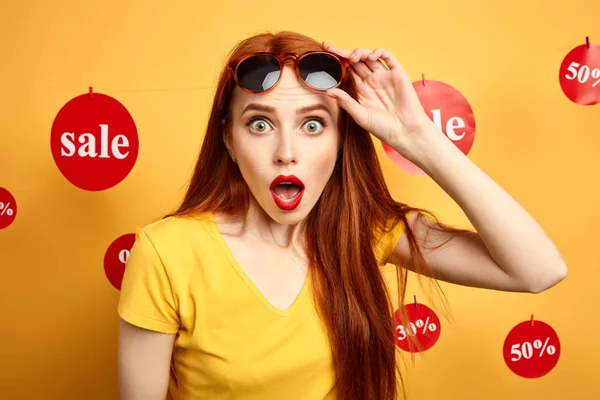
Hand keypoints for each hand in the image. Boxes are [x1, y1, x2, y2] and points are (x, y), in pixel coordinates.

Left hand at [322, 41, 437, 158]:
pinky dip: (379, 52)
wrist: (405, 132)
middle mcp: (372, 81)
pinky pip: (388, 57)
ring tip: (354, 58)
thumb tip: (328, 90)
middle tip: (334, 50)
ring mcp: (385, 76)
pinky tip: (371, 56)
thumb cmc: (383, 128)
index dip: (338, 60)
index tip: (325, 50)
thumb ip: (345, 101)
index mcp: (362, 90)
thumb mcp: (359, 115)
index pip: (348, 70)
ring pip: (370, 57)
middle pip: (357, 61)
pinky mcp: (398, 74)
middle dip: (345, 53)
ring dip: (360, 53)